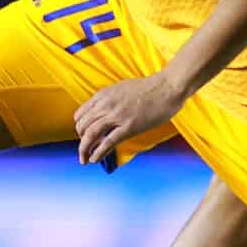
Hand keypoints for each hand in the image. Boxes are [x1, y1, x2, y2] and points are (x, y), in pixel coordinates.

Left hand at [74, 72, 188, 165]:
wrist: (167, 87)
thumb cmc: (149, 88)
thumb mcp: (122, 89)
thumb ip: (110, 100)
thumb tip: (104, 113)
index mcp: (104, 95)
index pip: (80, 114)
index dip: (79, 128)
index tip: (83, 136)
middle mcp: (106, 104)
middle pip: (82, 126)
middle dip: (80, 141)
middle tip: (83, 151)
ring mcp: (117, 116)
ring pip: (90, 135)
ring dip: (84, 150)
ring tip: (84, 160)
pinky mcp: (129, 126)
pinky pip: (108, 142)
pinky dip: (98, 153)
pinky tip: (95, 159)